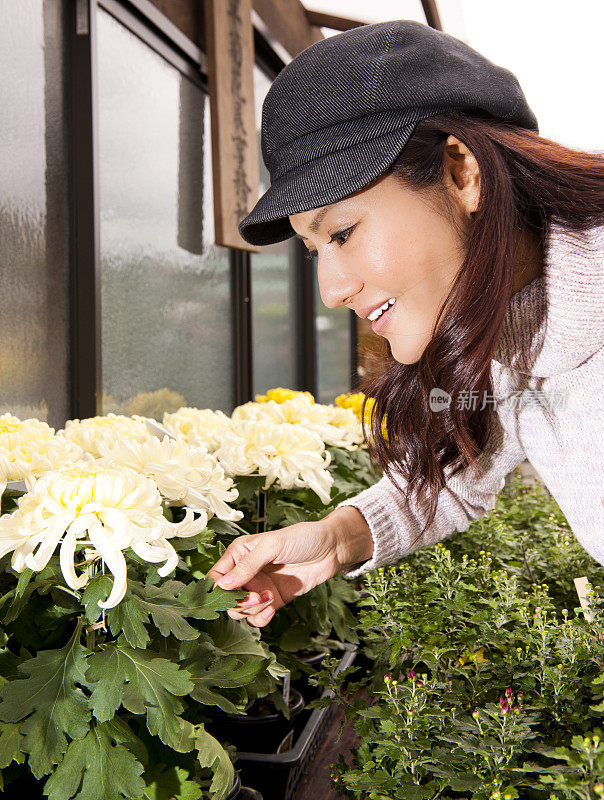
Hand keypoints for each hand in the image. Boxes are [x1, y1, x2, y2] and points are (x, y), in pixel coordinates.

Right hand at [206, 507, 372, 626]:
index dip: (216, 589)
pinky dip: (261, 618)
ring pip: (242, 610)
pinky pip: (258, 616)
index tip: (225, 596)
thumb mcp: (272, 546)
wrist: (332, 548)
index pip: (216, 576)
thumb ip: (247, 565)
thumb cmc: (302, 538)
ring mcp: (260, 587)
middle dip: (237, 602)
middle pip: (227, 598)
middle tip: (255, 597)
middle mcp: (247, 572)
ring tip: (268, 599)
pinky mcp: (274, 600)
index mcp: (240, 554)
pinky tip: (271, 610)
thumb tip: (221, 585)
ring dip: (251, 610)